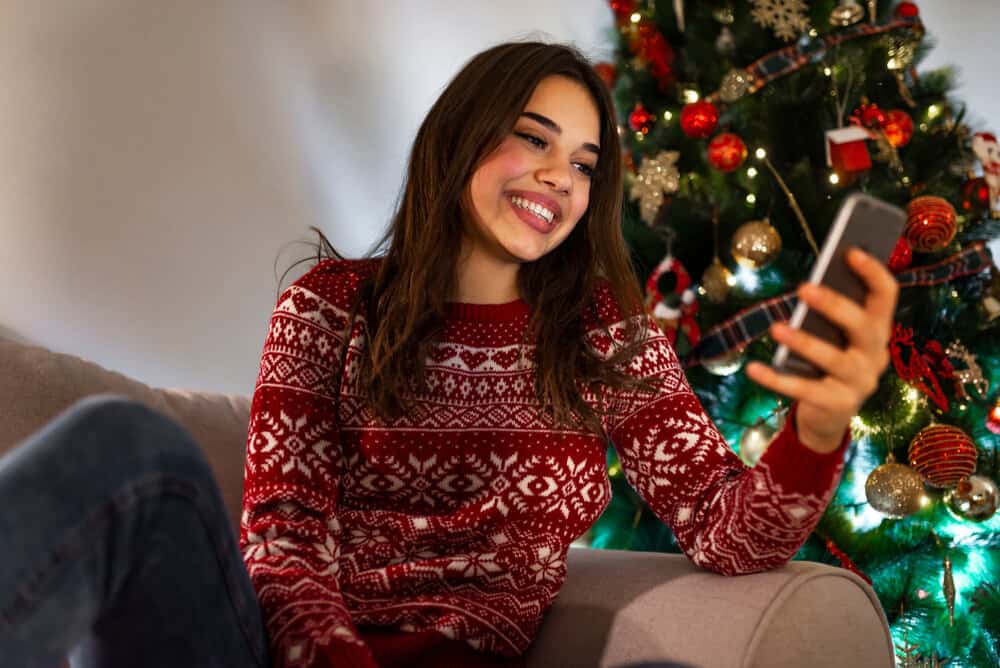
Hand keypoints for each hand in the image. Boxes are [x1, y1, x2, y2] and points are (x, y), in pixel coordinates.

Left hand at [746, 248, 899, 452]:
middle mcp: (875, 355)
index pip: (887, 296)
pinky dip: (776, 379)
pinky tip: (753, 368)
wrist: (829, 417)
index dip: (873, 272)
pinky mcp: (838, 404)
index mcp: (877, 331)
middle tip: (802, 288)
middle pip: (861, 325)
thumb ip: (829, 316)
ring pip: (833, 359)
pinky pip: (804, 390)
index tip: (850, 251)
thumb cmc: (827, 364)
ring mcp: (859, 382)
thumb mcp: (834, 338)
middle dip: (833, 305)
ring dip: (803, 342)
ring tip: (775, 328)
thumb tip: (807, 287)